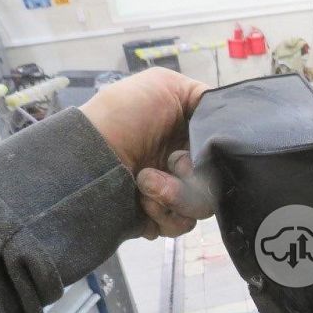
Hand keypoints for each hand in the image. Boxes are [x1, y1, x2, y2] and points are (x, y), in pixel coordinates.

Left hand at [80, 67, 214, 238]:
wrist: (85, 154)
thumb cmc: (122, 114)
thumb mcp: (166, 85)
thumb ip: (205, 97)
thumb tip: (227, 116)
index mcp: (190, 139)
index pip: (223, 157)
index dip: (214, 158)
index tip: (192, 152)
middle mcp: (184, 168)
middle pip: (216, 187)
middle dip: (193, 180)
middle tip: (169, 166)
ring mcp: (171, 194)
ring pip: (200, 210)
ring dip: (174, 197)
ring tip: (144, 183)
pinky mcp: (157, 218)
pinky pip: (179, 227)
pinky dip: (162, 215)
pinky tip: (141, 200)